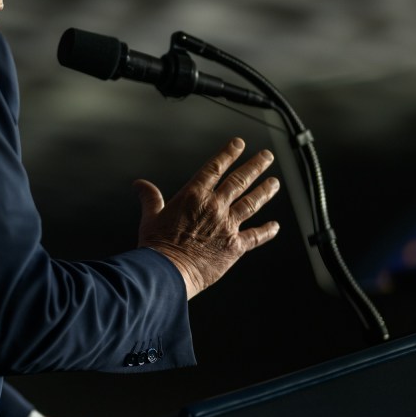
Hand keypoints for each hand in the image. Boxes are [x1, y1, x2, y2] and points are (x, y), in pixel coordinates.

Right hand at [134, 137, 279, 298]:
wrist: (167, 272)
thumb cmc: (156, 247)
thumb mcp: (150, 217)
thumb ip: (150, 198)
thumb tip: (139, 184)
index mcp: (193, 196)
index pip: (214, 168)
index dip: (228, 153)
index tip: (239, 144)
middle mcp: (214, 207)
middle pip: (239, 181)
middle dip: (255, 166)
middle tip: (266, 156)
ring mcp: (227, 225)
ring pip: (251, 203)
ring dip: (265, 191)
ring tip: (274, 182)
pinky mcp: (235, 246)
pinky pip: (255, 236)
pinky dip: (267, 231)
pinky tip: (275, 226)